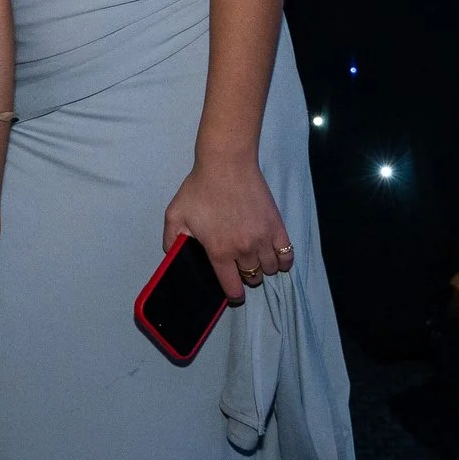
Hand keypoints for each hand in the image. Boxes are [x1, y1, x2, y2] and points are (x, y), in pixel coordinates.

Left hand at [163, 157, 290, 303]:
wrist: (226, 165)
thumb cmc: (199, 189)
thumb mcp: (175, 215)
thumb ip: (171, 240)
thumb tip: (173, 257)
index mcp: (220, 251)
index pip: (233, 289)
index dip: (232, 295)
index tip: (231, 291)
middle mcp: (244, 250)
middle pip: (253, 278)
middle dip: (246, 276)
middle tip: (239, 264)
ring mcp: (263, 239)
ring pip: (270, 269)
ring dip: (263, 267)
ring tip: (254, 257)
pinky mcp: (277, 227)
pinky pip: (287, 255)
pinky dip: (283, 260)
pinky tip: (274, 255)